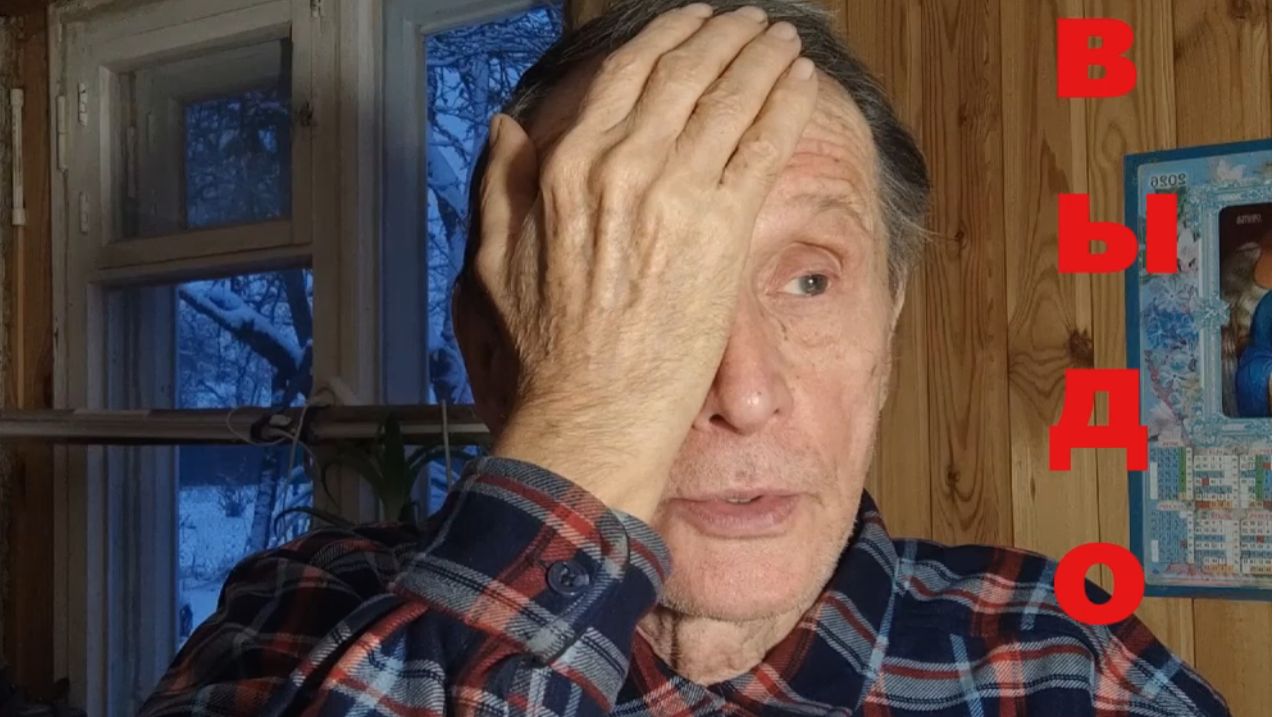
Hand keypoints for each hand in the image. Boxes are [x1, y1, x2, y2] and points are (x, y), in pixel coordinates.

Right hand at [477, 4, 817, 519]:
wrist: (590, 411)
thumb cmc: (545, 347)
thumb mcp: (494, 257)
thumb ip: (502, 182)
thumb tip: (508, 129)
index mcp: (566, 165)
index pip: (627, 75)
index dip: (668, 38)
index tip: (692, 23)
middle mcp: (621, 166)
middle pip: (686, 75)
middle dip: (726, 38)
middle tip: (750, 23)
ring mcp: (675, 194)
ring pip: (730, 101)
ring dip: (763, 61)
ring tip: (783, 41)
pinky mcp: (722, 230)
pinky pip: (762, 147)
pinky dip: (785, 107)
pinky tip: (801, 85)